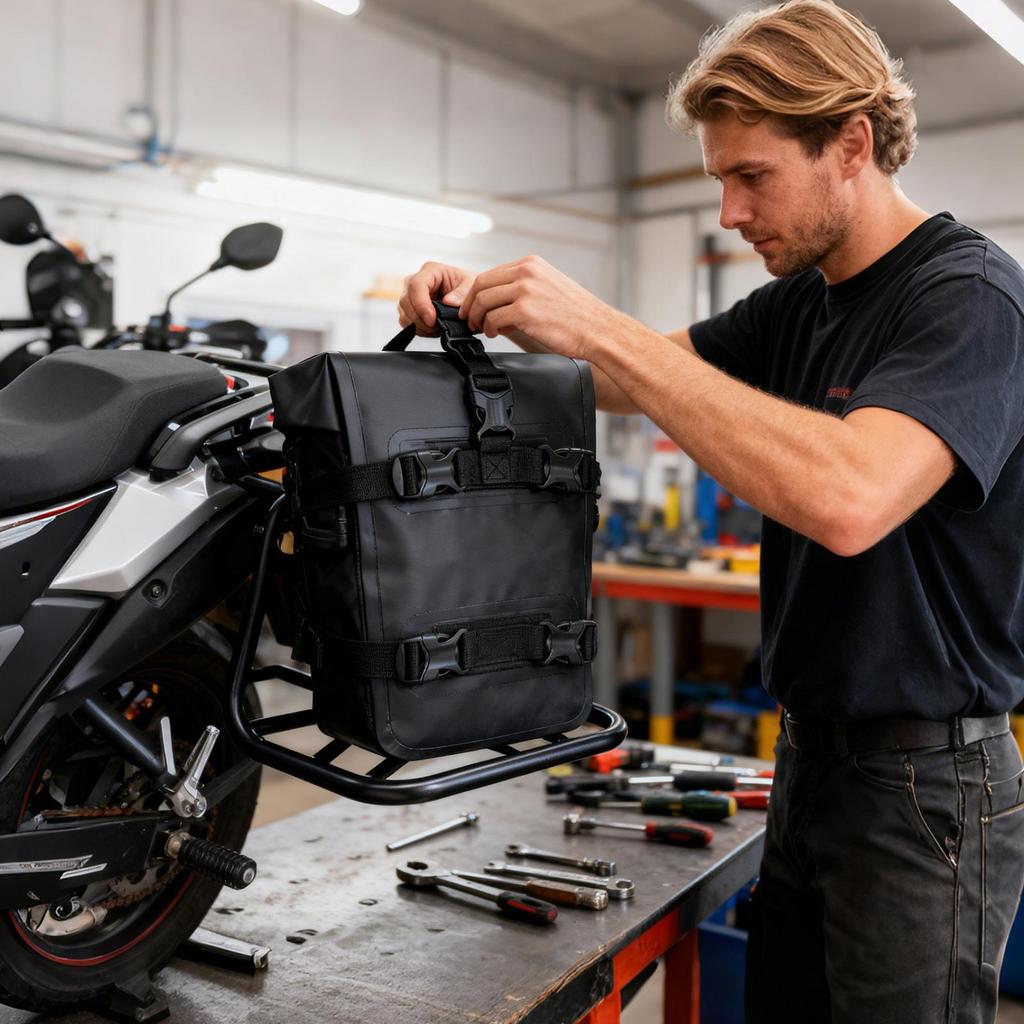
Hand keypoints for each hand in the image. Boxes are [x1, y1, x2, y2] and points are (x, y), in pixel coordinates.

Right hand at [398, 262, 474, 335]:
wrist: (468, 297)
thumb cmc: (468, 287)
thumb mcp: (471, 286)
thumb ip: (462, 293)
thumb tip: (448, 302)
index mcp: (431, 271)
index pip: (416, 285)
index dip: (421, 305)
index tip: (432, 319)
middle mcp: (416, 281)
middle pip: (406, 301)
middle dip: (421, 319)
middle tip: (438, 327)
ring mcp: (410, 296)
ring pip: (404, 314)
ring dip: (420, 326)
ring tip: (438, 327)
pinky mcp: (409, 310)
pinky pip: (407, 323)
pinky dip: (419, 330)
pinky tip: (433, 329)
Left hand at [458, 255, 613, 359]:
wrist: (598, 330)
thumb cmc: (577, 315)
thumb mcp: (550, 287)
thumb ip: (525, 286)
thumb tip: (499, 299)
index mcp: (531, 263)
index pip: (491, 273)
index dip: (476, 292)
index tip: (472, 306)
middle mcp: (527, 271)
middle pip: (481, 284)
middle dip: (470, 304)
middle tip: (469, 319)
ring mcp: (525, 290)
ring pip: (483, 301)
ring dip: (477, 318)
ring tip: (483, 329)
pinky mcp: (524, 311)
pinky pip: (493, 319)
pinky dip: (489, 328)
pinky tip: (496, 333)